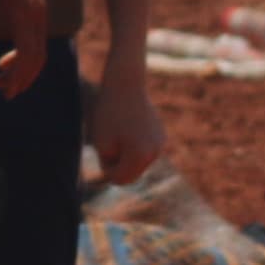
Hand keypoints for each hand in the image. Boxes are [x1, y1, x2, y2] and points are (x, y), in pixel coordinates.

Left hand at [0, 0, 50, 101]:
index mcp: (23, 13)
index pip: (26, 55)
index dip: (18, 77)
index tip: (5, 91)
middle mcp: (37, 14)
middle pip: (38, 57)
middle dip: (22, 78)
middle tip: (3, 92)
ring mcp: (41, 11)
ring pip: (40, 49)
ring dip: (23, 67)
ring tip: (2, 76)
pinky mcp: (39, 7)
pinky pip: (38, 38)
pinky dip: (26, 53)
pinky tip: (9, 56)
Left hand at [90, 63, 166, 185]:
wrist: (125, 85)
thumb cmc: (109, 114)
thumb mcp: (102, 144)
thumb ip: (111, 166)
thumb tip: (121, 178)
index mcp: (140, 156)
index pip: (120, 179)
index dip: (107, 168)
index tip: (102, 149)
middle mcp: (155, 152)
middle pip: (132, 174)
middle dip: (118, 164)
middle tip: (109, 141)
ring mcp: (160, 144)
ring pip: (139, 163)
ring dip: (127, 155)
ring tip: (119, 132)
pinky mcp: (162, 136)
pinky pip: (145, 151)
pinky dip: (135, 146)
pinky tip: (129, 128)